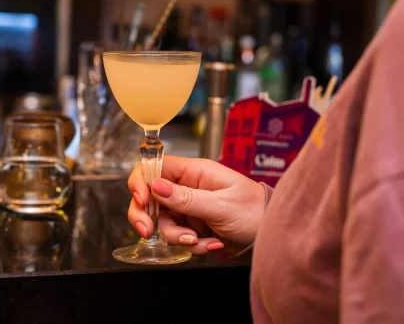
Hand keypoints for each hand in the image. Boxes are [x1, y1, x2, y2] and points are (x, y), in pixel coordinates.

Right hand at [128, 155, 265, 255]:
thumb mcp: (221, 206)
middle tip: (147, 232)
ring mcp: (188, 207)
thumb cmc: (256, 213)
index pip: (155, 167)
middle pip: (149, 196)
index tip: (143, 200)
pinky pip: (177, 237)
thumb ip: (187, 198)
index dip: (141, 181)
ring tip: (198, 241)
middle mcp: (186, 187)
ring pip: (161, 221)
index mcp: (193, 172)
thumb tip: (155, 186)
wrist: (273, 238)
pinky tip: (211, 245)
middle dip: (145, 216)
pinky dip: (190, 246)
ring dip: (176, 236)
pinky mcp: (192, 226)